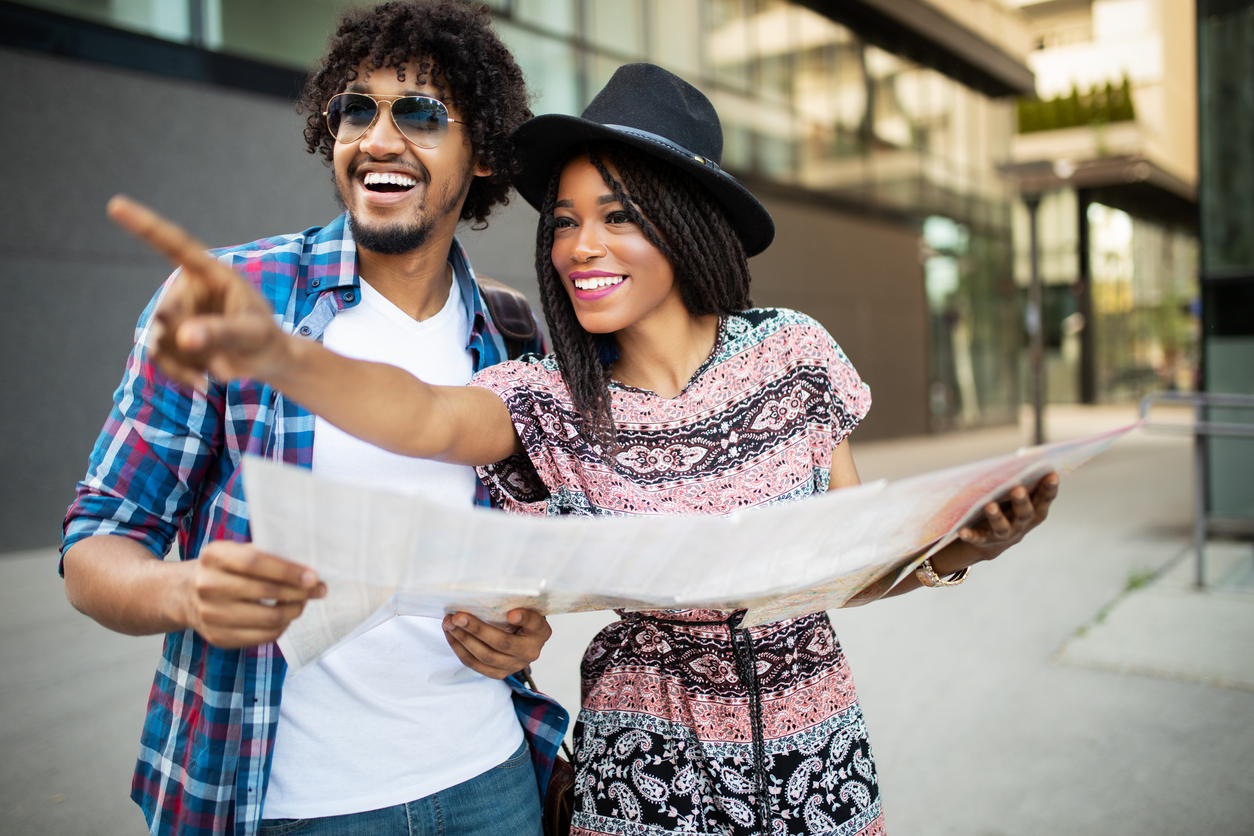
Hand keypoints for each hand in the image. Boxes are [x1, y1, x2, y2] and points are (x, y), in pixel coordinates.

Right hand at [106, 195, 287, 389]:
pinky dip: (180, 373)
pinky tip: (203, 382)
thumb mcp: (252, 333)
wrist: (265, 360)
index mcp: (208, 272)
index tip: (116, 204)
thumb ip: (222, 332)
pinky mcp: (169, 338)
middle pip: (167, 312)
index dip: (144, 225)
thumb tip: (182, 335)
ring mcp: (174, 314)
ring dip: (185, 362)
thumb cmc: (265, 337)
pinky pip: (160, 357)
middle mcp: (185, 289)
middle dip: (190, 339)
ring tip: (218, 370)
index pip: (173, 244)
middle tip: (220, 355)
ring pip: (159, 339)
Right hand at [179, 541, 325, 647]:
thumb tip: (308, 566)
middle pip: (265, 591)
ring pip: (268, 618)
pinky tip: (286, 616)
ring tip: (303, 602)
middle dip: (299, 592)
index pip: (255, 563)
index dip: (287, 570)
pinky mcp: (218, 637)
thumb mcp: (236, 551)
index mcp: (214, 556)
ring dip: (294, 610)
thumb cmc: (225, 569)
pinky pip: (261, 637)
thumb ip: (267, 554)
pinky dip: (281, 627)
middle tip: (319, 589)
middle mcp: (207, 585)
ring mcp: (210, 615)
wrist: (186, 595)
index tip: (313, 576)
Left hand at [442, 608, 552, 679]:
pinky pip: (475, 664)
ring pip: (485, 656)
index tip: (512, 613)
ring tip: (449, 623)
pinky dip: (459, 649)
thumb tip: (491, 593)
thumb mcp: (524, 606)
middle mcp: (530, 652)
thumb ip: (514, 601)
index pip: (534, 623)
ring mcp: (514, 666)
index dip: (524, 618)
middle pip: (502, 643)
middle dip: (477, 629)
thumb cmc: (519, 615)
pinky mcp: (498, 674)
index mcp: (540, 632)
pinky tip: (451, 634)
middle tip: (458, 616)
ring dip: (463, 639)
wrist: (521, 638)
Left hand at [956, 471, 1059, 561]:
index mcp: (1033, 512)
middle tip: (1017, 489)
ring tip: (990, 506)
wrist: (992, 542)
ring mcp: (1004, 534)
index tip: (1052, 475)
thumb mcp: (1018, 498)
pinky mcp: (985, 540)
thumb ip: (1023, 482)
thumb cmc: (1009, 510)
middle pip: (1024, 514)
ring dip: (996, 517)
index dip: (1049, 489)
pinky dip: (971, 535)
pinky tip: (962, 531)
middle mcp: (1021, 524)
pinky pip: (978, 538)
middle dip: (1021, 501)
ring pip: (1002, 527)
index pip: (1044, 500)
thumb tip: (1024, 455)